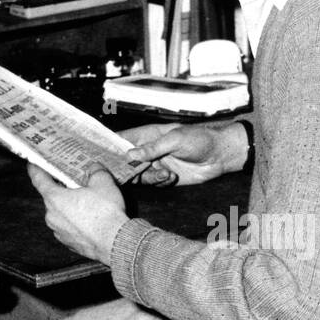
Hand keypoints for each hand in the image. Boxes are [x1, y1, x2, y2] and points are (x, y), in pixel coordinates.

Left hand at [27, 165, 127, 263]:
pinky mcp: (69, 243)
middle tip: (76, 183)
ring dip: (70, 208)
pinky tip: (91, 220)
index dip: (36, 169)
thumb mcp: (103, 182)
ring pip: (61, 214)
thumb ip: (95, 171)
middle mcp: (52, 216)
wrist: (115, 242)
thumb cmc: (106, 213)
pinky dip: (77, 223)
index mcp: (55, 198)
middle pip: (52, 197)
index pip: (38, 179)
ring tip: (88, 204)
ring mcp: (59, 232)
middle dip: (63, 190)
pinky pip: (69, 228)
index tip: (33, 164)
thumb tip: (94, 168)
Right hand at [119, 121, 247, 185]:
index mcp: (147, 135)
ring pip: (139, 176)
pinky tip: (171, 177)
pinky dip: (160, 182)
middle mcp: (148, 150)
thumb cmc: (199, 139)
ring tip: (166, 173)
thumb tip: (129, 154)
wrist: (220, 155)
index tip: (100, 156)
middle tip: (137, 173)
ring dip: (149, 177)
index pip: (122, 139)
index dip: (109, 147)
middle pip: (126, 162)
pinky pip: (153, 183)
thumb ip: (152, 148)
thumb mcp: (175, 139)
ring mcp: (155, 164)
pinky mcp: (164, 177)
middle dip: (128, 169)